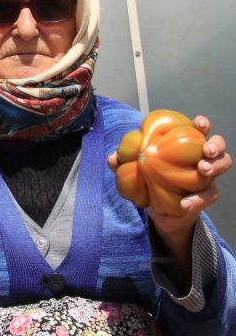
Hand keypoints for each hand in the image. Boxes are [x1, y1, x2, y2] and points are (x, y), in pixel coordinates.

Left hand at [107, 115, 230, 275]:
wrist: (159, 211)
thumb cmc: (151, 181)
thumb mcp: (134, 171)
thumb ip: (124, 163)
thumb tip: (112, 158)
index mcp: (185, 147)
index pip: (198, 131)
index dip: (202, 125)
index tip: (198, 124)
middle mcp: (199, 159)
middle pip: (217, 147)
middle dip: (216, 145)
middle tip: (206, 151)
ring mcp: (205, 178)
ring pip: (222, 165)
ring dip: (215, 166)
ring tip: (203, 170)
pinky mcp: (204, 197)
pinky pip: (208, 196)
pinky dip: (197, 199)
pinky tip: (185, 203)